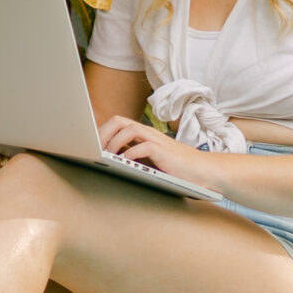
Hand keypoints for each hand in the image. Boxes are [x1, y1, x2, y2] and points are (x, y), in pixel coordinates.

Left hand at [97, 116, 215, 185]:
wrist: (203, 172)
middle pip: (119, 120)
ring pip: (129, 129)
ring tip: (106, 155)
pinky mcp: (165, 152)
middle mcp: (149, 133)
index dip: (101, 130)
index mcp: (144, 134)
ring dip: (114, 142)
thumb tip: (109, 159)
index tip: (89, 144)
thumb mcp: (150, 160)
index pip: (117, 122)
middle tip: (94, 148)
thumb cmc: (176, 168)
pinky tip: (125, 162)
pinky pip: (143, 146)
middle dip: (102, 133)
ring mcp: (157, 140)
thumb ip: (134, 155)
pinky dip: (131, 153)